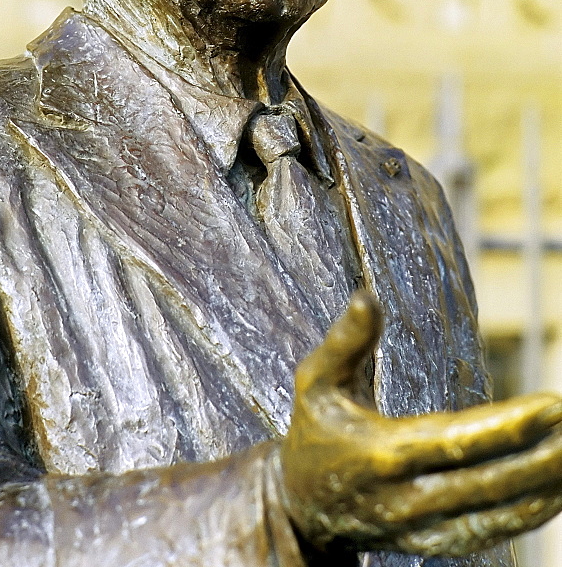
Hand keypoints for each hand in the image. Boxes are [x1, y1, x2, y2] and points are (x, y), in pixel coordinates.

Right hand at [280, 292, 561, 557]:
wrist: (301, 507)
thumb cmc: (314, 430)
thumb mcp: (315, 382)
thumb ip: (344, 342)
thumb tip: (367, 295)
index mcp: (381, 455)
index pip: (453, 444)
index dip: (505, 429)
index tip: (550, 406)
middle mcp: (407, 499)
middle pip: (488, 483)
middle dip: (542, 457)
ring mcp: (424, 528)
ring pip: (498, 513)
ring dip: (546, 486)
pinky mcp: (435, 543)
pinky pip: (492, 531)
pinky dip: (531, 512)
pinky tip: (559, 487)